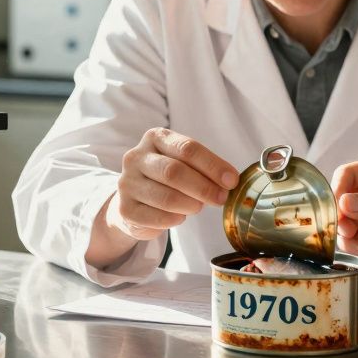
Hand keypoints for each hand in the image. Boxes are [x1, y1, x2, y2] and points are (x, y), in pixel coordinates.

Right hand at [108, 128, 239, 241]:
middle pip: (174, 172)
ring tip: (199, 207)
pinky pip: (155, 217)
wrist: (135, 201)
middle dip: (204, 187)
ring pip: (166, 197)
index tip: (232, 180)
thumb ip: (205, 168)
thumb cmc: (167, 179)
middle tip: (221, 198)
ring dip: (190, 205)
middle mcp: (136, 157)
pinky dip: (174, 220)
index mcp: (155, 138)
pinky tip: (180, 217)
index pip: (187, 148)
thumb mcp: (184, 163)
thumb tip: (230, 180)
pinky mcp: (125, 208)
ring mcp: (127, 183)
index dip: (213, 165)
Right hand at [333, 157, 357, 301]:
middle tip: (346, 225)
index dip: (339, 187)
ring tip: (356, 237)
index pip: (347, 173)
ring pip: (336, 218)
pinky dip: (350, 245)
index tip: (340, 204)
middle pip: (335, 196)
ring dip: (342, 230)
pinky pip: (343, 239)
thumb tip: (346, 202)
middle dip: (337, 212)